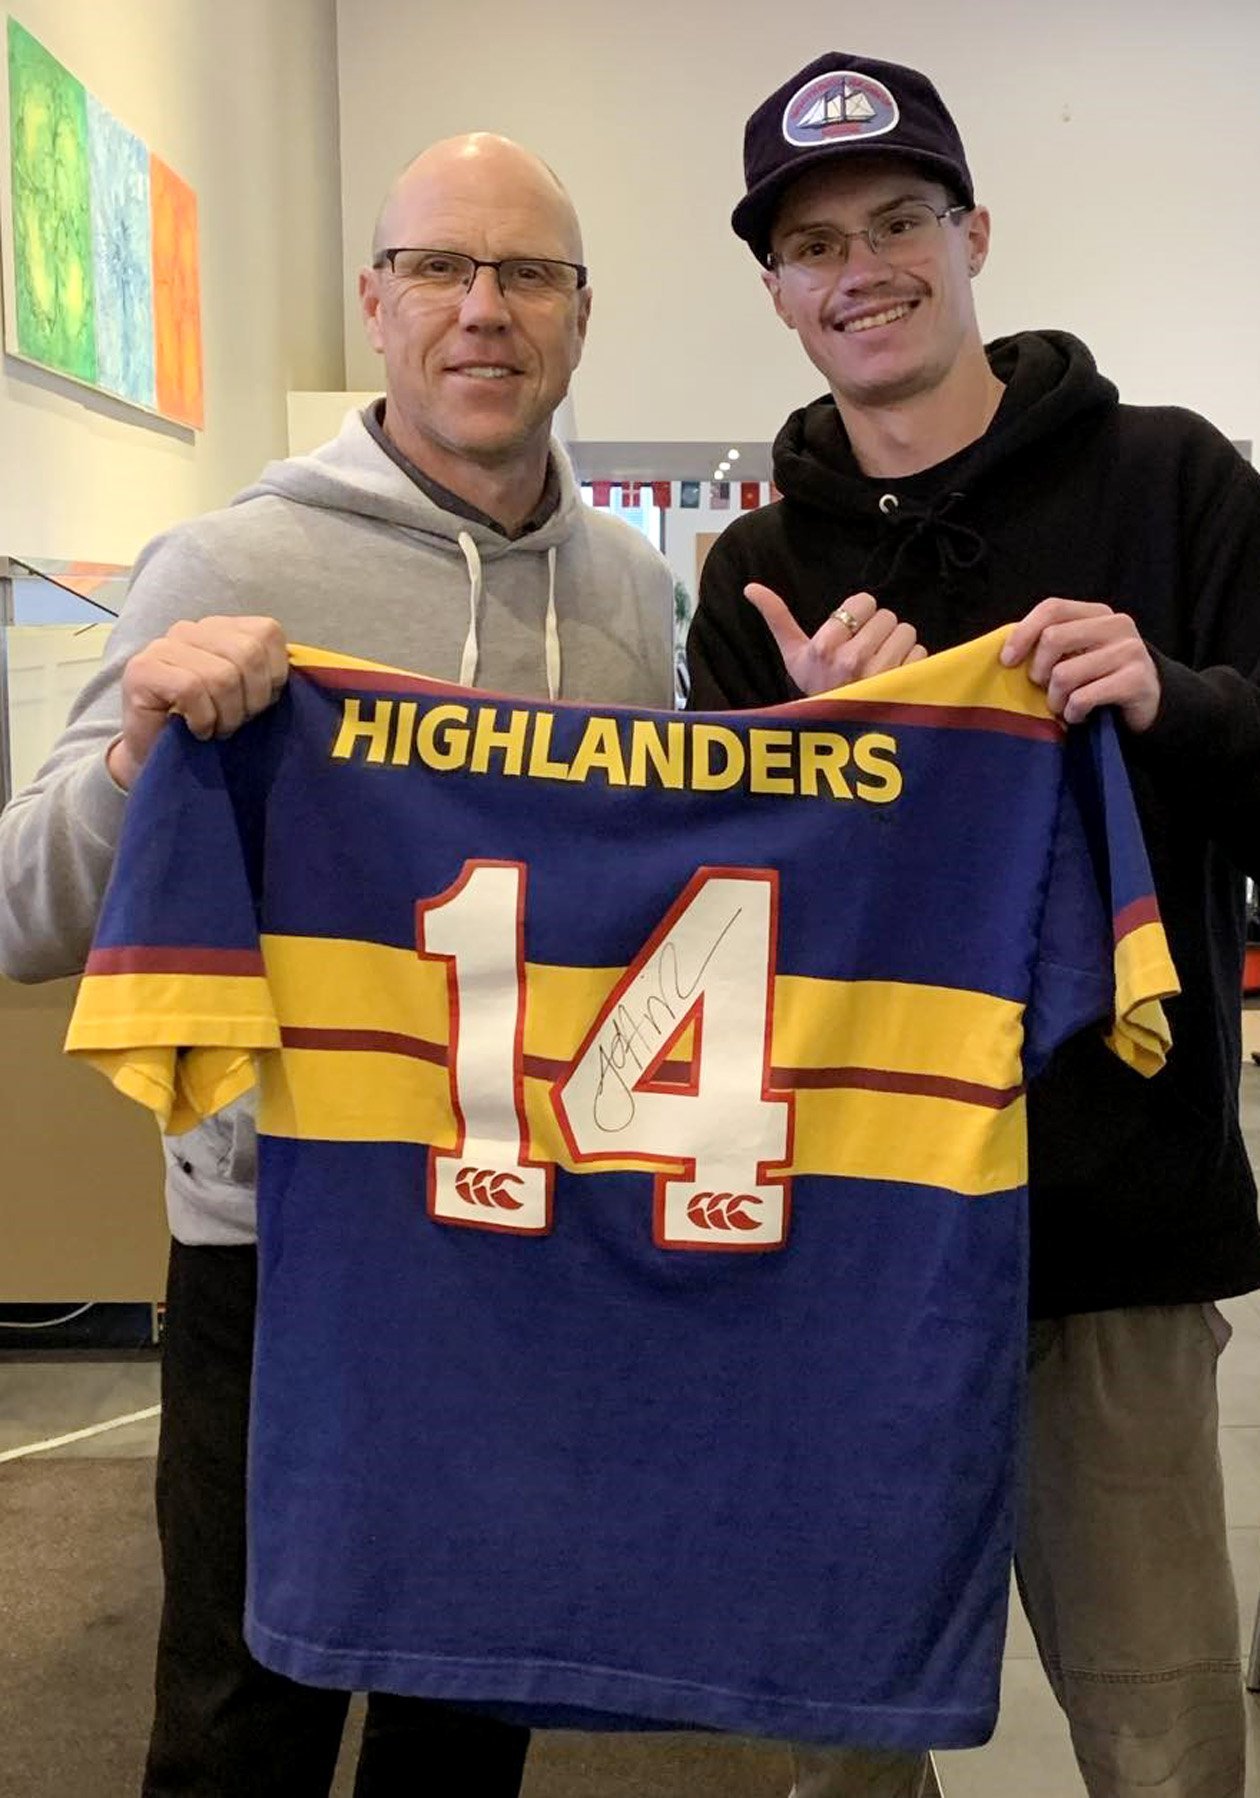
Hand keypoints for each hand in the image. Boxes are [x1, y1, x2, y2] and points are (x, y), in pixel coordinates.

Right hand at [107, 616, 289, 790]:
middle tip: (237, 723)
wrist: (157, 759)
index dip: (274, 676)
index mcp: (222, 629)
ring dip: (226, 715)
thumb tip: (303, 675)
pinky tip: (196, 730)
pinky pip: (192, 688)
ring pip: (221, 675)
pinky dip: (203, 719)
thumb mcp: (249, 697)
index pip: (267, 633)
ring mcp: (163, 646)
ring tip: (216, 728)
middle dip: (252, 699)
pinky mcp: (142, 669)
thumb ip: (269, 676)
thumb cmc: (208, 727)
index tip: (260, 705)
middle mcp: (191, 629)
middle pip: (248, 654)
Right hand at [744, 585, 927, 697]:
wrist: (835, 729)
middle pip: (886, 615)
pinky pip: (920, 652)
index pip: (863, 602)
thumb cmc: (815, 686)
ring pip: (906, 631)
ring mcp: (880, 674)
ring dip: (896, 643)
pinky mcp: (903, 685)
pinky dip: (912, 661)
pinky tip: (894, 674)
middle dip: (878, 629)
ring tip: (880, 661)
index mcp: (825, 647)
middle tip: (866, 649)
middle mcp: (852, 659)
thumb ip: (777, 617)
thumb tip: (750, 587)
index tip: (851, 631)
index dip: (860, 614)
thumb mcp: (792, 654)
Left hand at [999, 599, 1159, 730]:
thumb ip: (1051, 644)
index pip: (1052, 608)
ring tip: (1063, 706)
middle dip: (1039, 671)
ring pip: (1064, 674)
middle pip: (1054, 638)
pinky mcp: (1136, 680)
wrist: (1151, 701)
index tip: (1008, 661)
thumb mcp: (1078, 653)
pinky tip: (1079, 715)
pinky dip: (1073, 712)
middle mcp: (1116, 625)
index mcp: (1098, 613)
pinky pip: (1083, 698)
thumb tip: (1009, 651)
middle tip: (1045, 688)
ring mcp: (1129, 651)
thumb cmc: (1102, 677)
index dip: (1023, 633)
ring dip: (1056, 699)